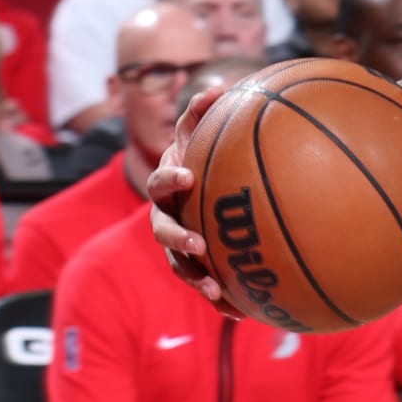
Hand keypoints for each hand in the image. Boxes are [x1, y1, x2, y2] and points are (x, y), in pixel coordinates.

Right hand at [148, 83, 228, 302]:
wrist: (206, 187)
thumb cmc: (209, 155)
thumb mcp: (207, 133)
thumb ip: (207, 114)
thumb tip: (218, 87)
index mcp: (170, 183)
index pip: (162, 179)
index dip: (171, 177)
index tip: (188, 176)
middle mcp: (166, 214)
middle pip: (161, 228)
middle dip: (176, 236)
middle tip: (196, 242)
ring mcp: (177, 243)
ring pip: (177, 264)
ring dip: (194, 275)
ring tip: (213, 287)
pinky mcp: (194, 266)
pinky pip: (203, 285)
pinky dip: (219, 299)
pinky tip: (240, 314)